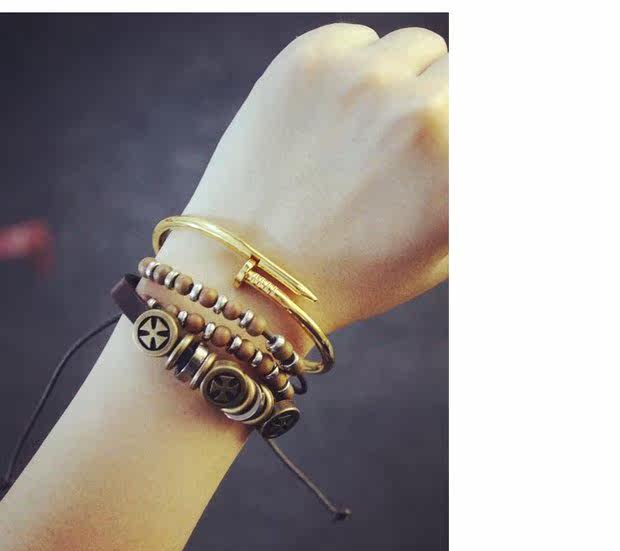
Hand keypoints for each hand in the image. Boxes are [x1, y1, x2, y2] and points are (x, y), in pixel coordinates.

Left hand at [185, 23, 447, 330]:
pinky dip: (356, 67)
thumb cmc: (348, 274)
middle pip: (463, 71)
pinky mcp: (307, 61)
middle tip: (408, 139)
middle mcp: (421, 115)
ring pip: (416, 47)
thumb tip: (471, 147)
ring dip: (405, 79)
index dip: (466, 129)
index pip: (498, 105)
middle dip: (445, 101)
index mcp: (461, 168)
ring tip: (369, 127)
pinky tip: (333, 113)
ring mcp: (363, 81)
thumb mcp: (438, 251)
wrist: (252, 273)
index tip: (451, 138)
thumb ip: (471, 191)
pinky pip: (359, 39)